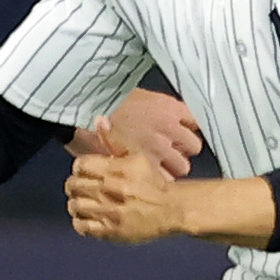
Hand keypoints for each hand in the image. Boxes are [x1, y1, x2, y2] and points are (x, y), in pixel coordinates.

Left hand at [66, 125, 182, 244]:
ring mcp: (110, 212)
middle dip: (73, 185)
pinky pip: (83, 226)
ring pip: (75, 206)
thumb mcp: (137, 157)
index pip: (81, 165)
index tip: (83, 170)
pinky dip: (79, 221)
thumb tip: (99, 120)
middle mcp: (112, 190)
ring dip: (74, 203)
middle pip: (74, 185)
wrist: (172, 209)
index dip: (79, 167)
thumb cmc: (153, 182)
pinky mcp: (112, 231)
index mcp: (117, 169)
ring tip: (81, 202)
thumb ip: (114, 141)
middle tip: (78, 186)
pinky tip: (86, 217)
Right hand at [77, 87, 201, 176]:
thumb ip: (157, 112)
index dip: (187, 130)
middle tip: (167, 151)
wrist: (83, 112)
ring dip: (172, 167)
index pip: (195, 122)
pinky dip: (157, 181)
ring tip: (156, 167)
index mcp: (168, 108)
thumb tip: (166, 121)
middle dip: (181, 150)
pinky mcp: (146, 167)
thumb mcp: (137, 97)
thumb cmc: (104, 103)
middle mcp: (169, 128)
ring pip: (183, 167)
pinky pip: (165, 180)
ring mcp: (158, 149)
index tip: (181, 134)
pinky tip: (147, 176)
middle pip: (194, 146)